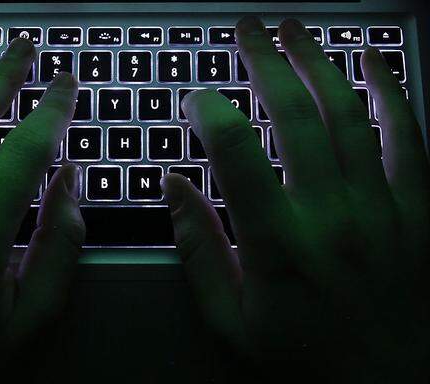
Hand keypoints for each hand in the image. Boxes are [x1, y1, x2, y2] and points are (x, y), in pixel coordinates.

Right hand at [165, 17, 429, 380]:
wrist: (389, 382)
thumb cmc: (302, 355)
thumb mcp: (231, 319)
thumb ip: (198, 249)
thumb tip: (173, 186)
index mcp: (279, 247)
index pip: (237, 155)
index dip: (211, 112)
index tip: (195, 99)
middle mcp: (332, 219)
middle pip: (295, 117)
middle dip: (265, 63)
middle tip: (246, 29)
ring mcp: (383, 211)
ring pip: (350, 116)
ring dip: (318, 62)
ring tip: (294, 28)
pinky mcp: (420, 212)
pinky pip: (410, 138)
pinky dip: (390, 93)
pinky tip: (371, 60)